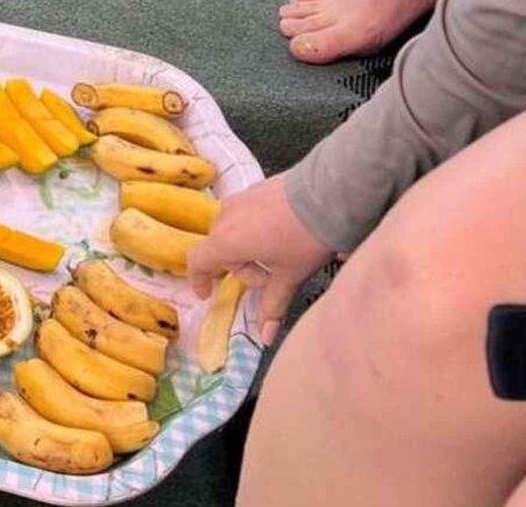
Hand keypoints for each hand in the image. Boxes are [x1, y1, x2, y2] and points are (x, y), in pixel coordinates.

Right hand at [188, 173, 332, 344]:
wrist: (329, 193)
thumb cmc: (303, 238)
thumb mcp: (289, 275)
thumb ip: (273, 305)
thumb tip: (265, 337)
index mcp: (226, 241)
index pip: (196, 260)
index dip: (198, 279)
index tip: (207, 292)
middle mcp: (226, 217)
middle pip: (220, 249)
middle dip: (241, 268)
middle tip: (270, 278)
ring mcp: (240, 198)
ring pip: (233, 230)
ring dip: (248, 247)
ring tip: (278, 255)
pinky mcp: (256, 187)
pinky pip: (245, 214)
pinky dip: (255, 229)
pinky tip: (283, 234)